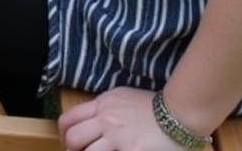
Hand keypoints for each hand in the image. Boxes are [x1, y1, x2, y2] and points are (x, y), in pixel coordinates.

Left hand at [59, 87, 184, 150]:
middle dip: (71, 150)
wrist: (178, 113)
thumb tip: (92, 119)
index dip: (63, 134)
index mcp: (102, 104)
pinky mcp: (130, 150)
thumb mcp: (123, 97)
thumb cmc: (153, 107)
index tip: (67, 144)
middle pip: (74, 138)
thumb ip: (105, 107)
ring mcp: (117, 136)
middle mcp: (106, 119)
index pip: (69, 118)